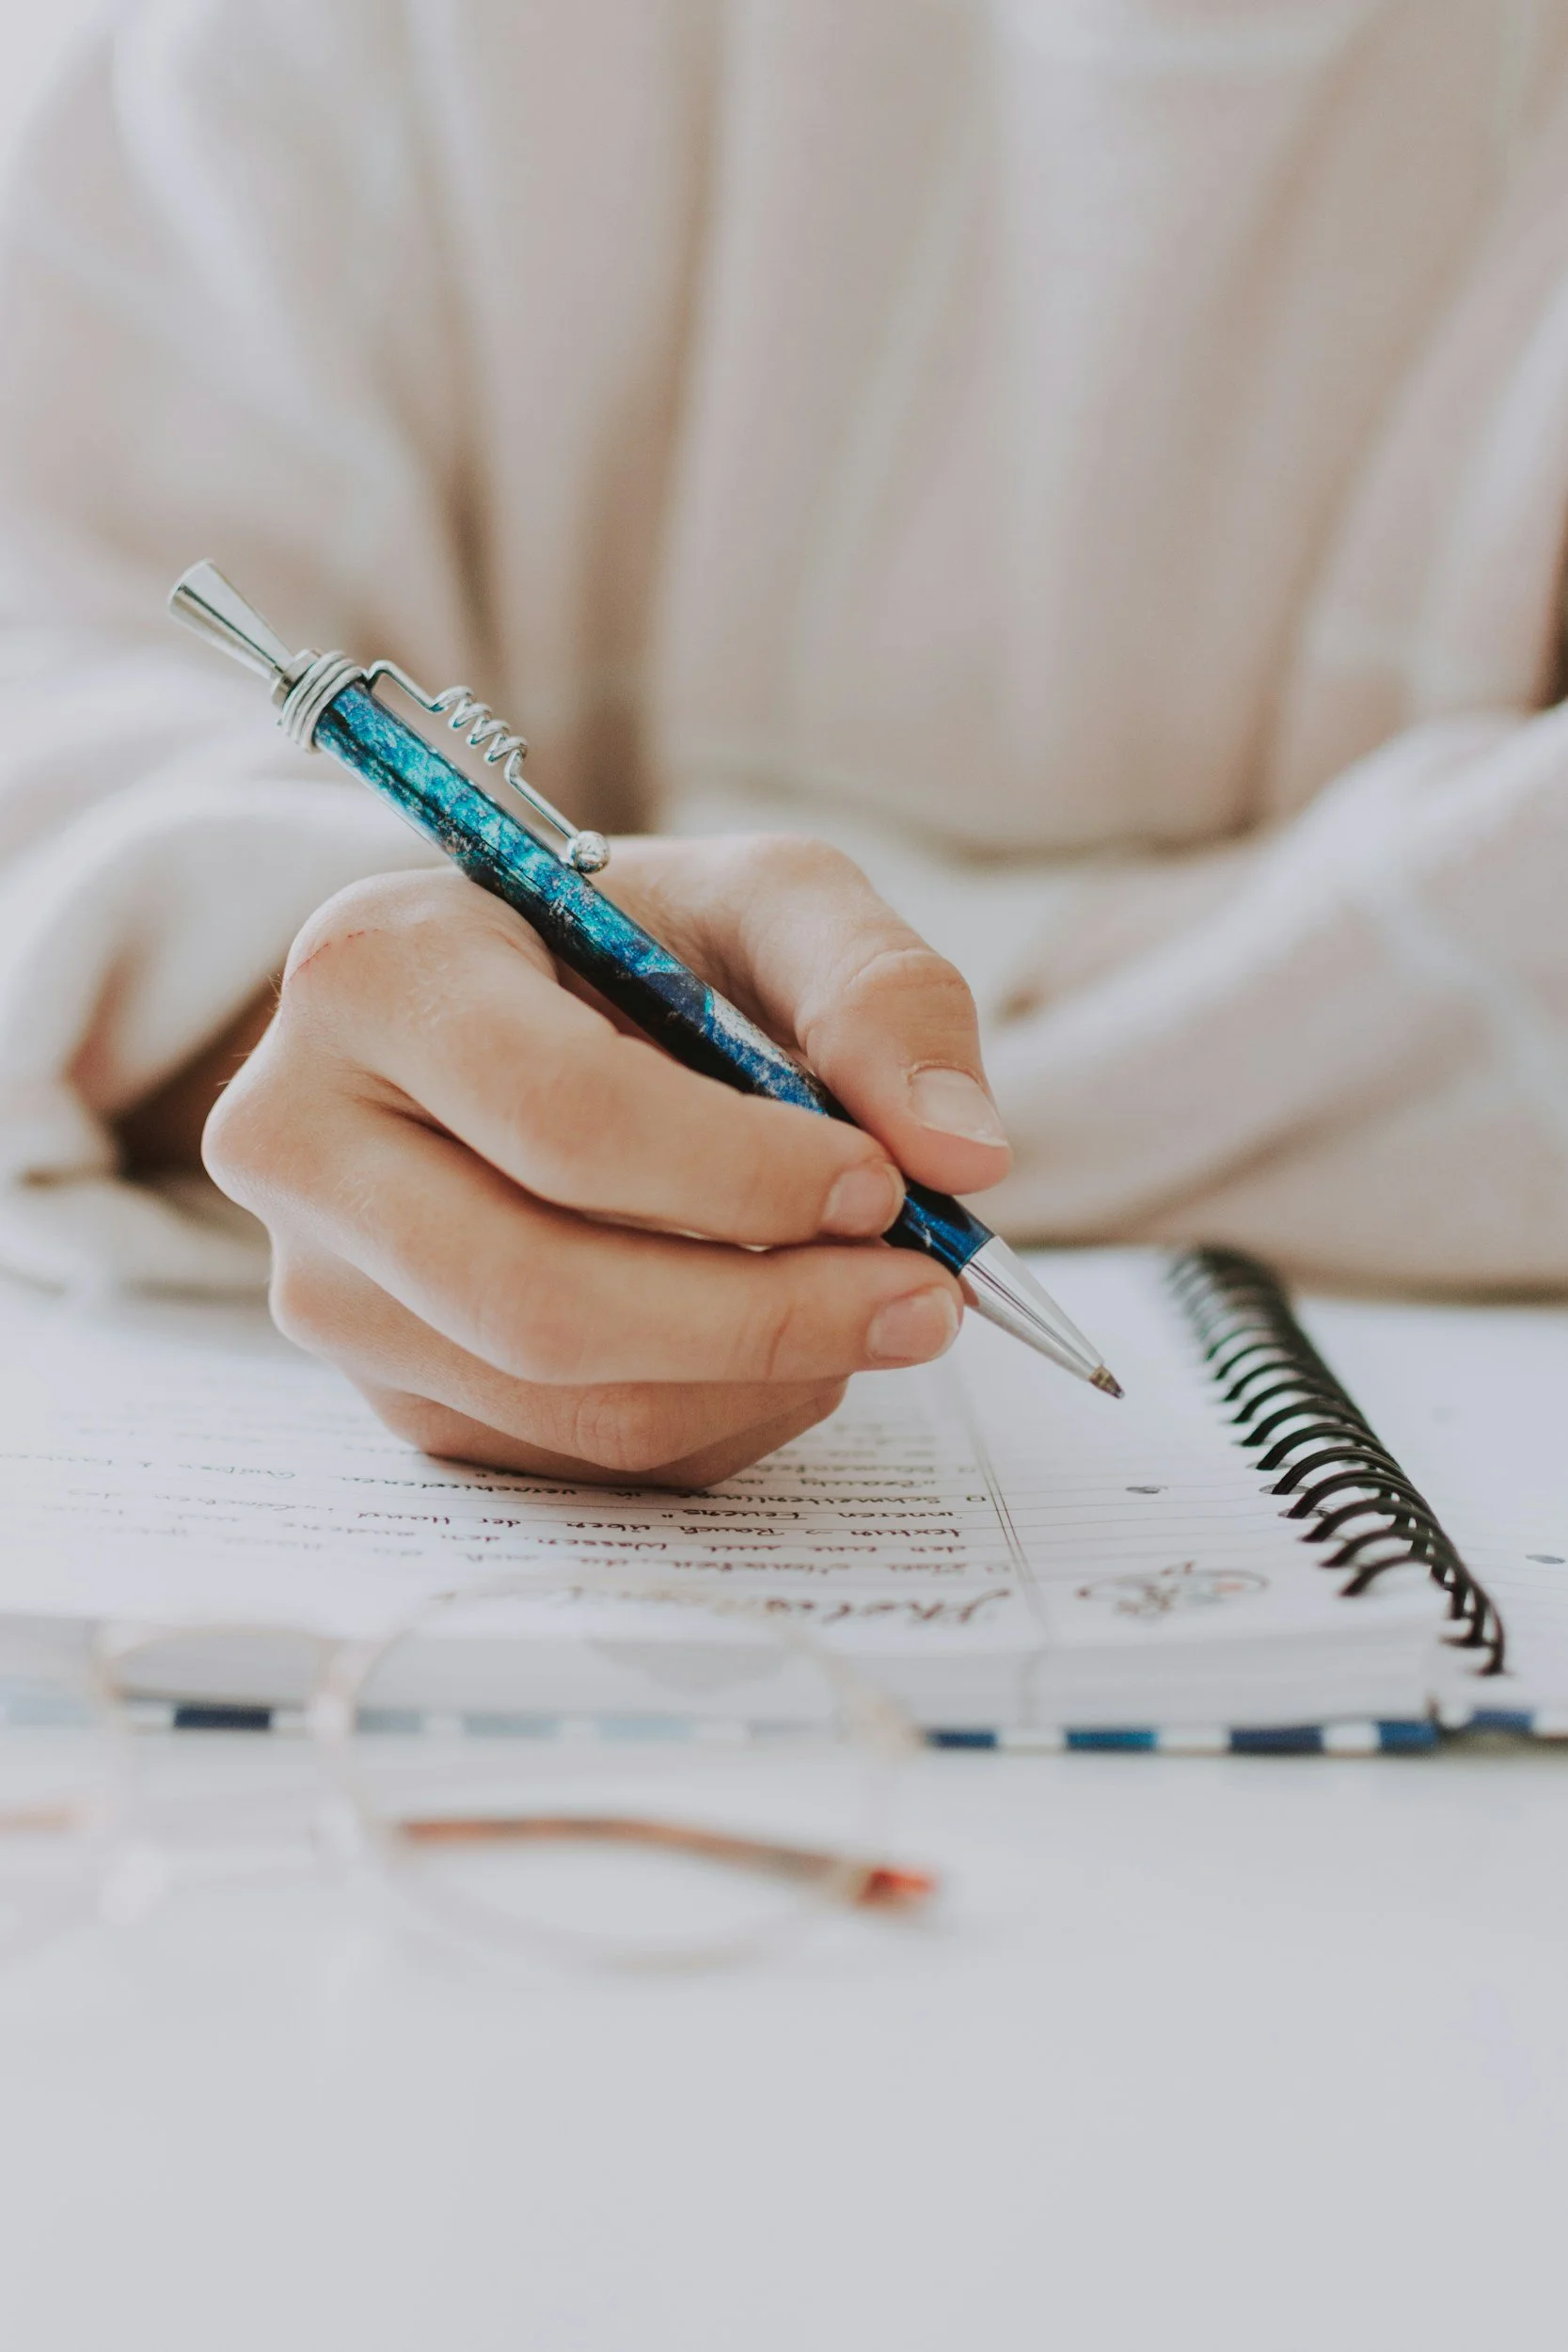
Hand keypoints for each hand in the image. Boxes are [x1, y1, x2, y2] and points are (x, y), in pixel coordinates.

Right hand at [203, 836, 1011, 1486]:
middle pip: (539, 1296)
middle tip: (925, 1297)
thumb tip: (963, 1153)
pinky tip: (773, 1339)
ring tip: (867, 1304)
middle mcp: (301, 1139)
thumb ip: (879, 991)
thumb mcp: (764, 905)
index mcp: (373, 973)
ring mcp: (326, 1288)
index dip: (743, 1174)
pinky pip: (575, 1458)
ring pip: (565, 1402)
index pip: (559, 1117)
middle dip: (766, 1315)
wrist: (518, 1020)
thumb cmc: (635, 949)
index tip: (884, 1184)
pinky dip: (721, 1418)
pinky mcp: (388, 1392)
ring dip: (762, 1378)